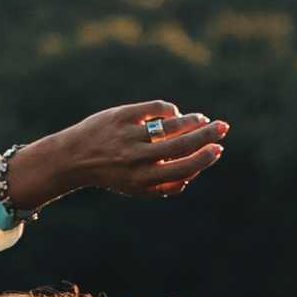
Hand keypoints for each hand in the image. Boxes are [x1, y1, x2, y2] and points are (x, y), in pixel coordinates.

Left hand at [4, 103, 227, 211]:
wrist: (74, 158)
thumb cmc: (113, 173)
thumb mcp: (137, 188)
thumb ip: (166, 185)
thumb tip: (197, 171)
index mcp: (144, 180)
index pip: (184, 168)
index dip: (205, 158)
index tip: (218, 149)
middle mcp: (137, 158)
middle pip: (182, 144)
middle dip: (207, 135)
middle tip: (222, 127)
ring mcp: (129, 136)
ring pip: (172, 124)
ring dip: (192, 120)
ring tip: (202, 119)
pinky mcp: (121, 116)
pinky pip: (156, 108)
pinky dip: (170, 110)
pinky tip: (174, 114)